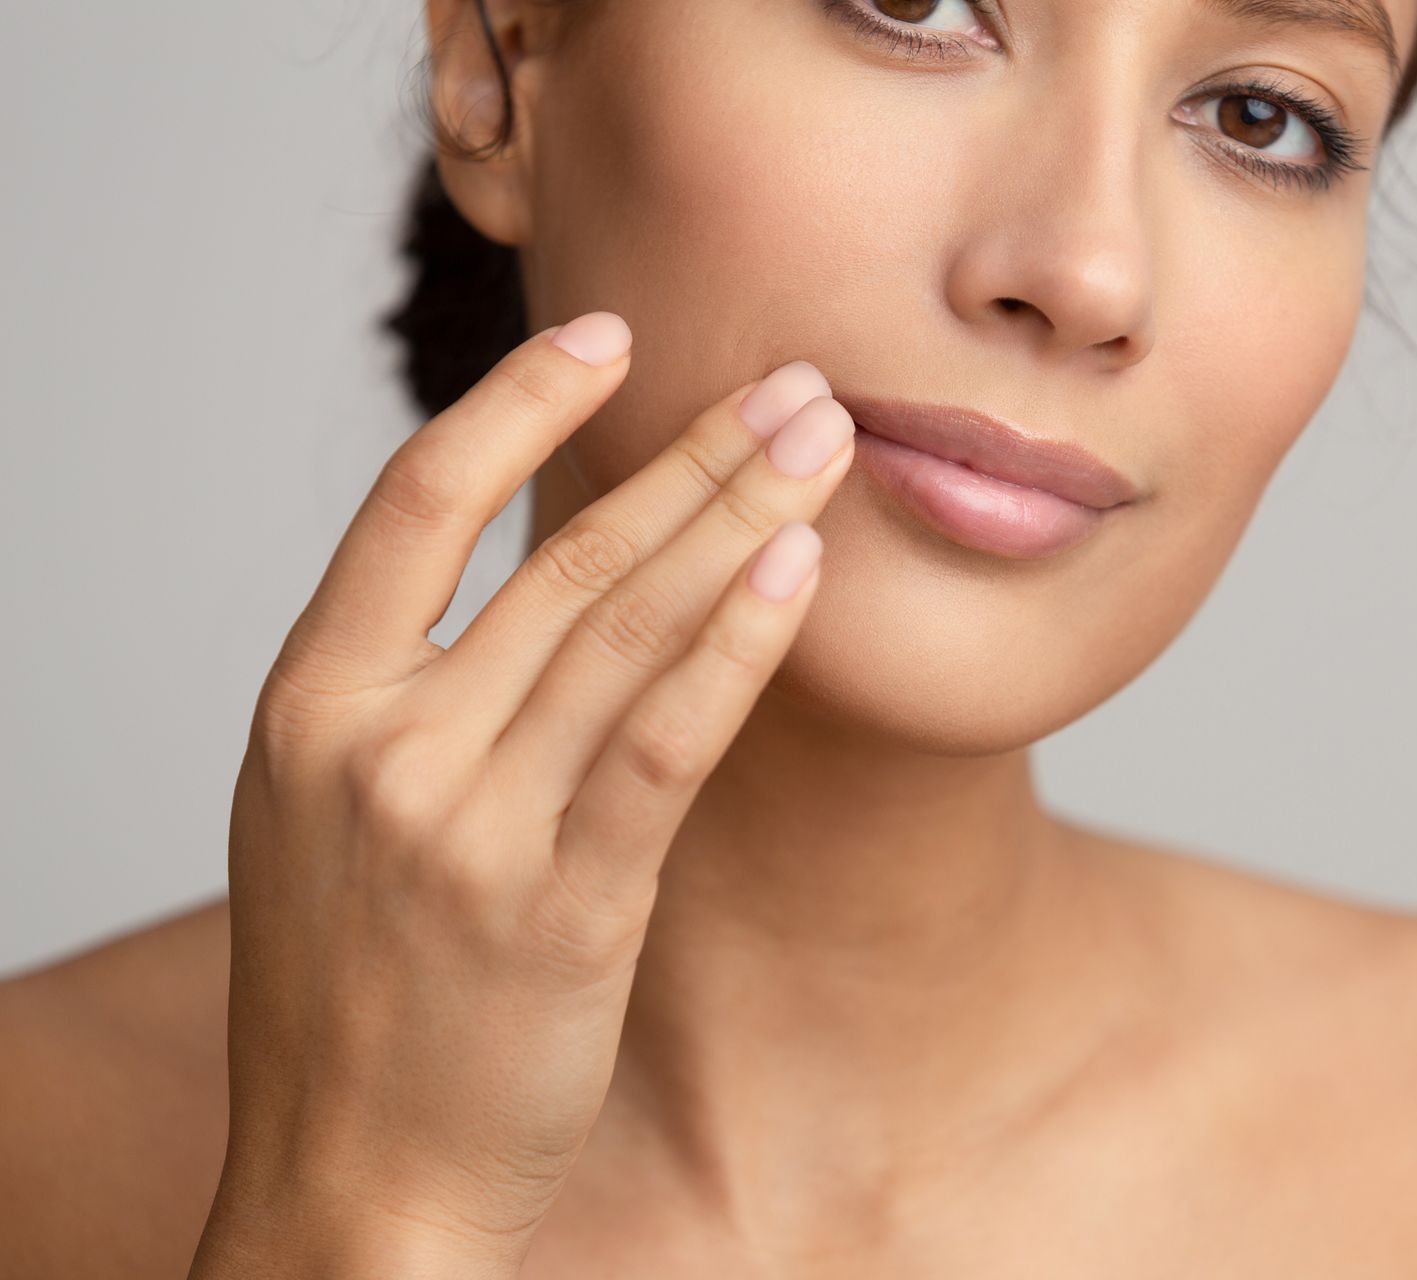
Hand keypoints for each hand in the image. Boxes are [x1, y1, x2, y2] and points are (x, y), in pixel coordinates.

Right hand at [189, 313, 853, 1276]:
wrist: (350, 1187)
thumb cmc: (349, 995)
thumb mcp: (324, 817)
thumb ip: (404, 692)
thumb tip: (529, 567)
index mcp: (306, 707)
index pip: (414, 500)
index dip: (518, 400)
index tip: (608, 336)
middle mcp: (379, 748)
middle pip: (560, 554)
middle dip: (692, 452)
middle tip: (792, 380)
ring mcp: (468, 829)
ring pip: (625, 629)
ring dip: (737, 517)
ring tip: (822, 439)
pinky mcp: (561, 911)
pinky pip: (665, 747)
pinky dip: (738, 648)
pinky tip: (801, 571)